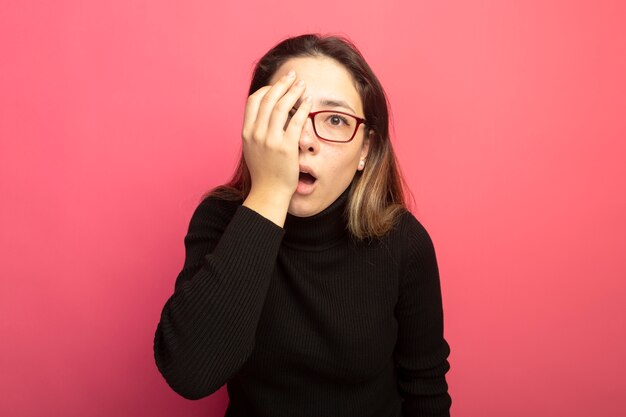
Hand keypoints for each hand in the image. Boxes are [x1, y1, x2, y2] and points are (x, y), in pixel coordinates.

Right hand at [241, 70, 312, 225]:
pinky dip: (303, 108)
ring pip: (282, 107)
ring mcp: (270, 140)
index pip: (254, 101)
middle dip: (282, 84)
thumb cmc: (264, 172)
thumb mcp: (253, 148)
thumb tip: (265, 114)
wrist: (269, 192)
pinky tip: (309, 102)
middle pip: (269, 99)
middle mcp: (256, 133)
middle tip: (293, 75)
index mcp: (246, 132)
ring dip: (294, 92)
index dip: (267, 89)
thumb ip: (256, 131)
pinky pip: (296, 121)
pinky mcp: (286, 147)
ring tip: (302, 85)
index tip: (278, 85)